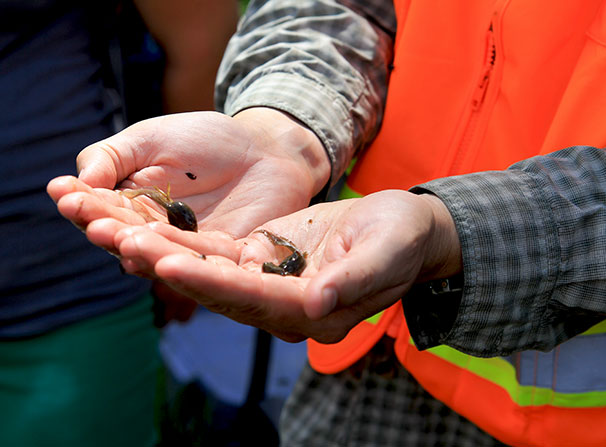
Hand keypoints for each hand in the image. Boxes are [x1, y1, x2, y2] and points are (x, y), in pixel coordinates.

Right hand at [47, 108, 329, 239]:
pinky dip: (174, 262)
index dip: (82, 201)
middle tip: (82, 215)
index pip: (100, 207)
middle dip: (100, 224)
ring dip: (129, 246)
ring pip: (154, 253)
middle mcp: (153, 232)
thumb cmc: (208, 141)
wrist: (266, 152)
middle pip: (122, 234)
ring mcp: (185, 248)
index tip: (61, 192)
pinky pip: (196, 263)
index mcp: (131, 203)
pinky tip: (152, 259)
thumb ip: (116, 156)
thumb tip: (79, 178)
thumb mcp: (154, 139)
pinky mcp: (219, 260)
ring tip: (108, 234)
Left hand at [100, 190, 460, 342]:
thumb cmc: (402, 239)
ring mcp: (267, 284)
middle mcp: (282, 306)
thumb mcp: (387, 253)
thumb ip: (353, 280)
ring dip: (163, 254)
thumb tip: (316, 303)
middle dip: (169, 268)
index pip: (255, 299)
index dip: (211, 283)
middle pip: (218, 290)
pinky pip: (214, 254)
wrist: (400, 228)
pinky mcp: (260, 261)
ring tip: (119, 231)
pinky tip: (146, 225)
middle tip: (122, 244)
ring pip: (207, 273)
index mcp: (313, 311)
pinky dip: (181, 242)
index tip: (169, 265)